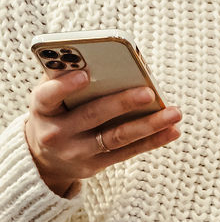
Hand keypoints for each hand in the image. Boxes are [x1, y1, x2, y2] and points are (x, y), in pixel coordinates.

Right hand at [24, 70, 181, 197]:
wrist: (44, 159)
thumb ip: (69, 76)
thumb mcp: (53, 96)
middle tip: (148, 92)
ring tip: (174, 113)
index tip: (84, 74)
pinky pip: (128, 152)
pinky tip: (173, 130)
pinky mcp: (96, 165)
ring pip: (116, 137)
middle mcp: (56, 134)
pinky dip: (153, 140)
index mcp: (43, 109)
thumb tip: (107, 57)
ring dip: (149, 125)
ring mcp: (76, 152)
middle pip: (92, 116)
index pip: (47, 97)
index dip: (64, 86)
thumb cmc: (57, 112)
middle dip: (122, 103)